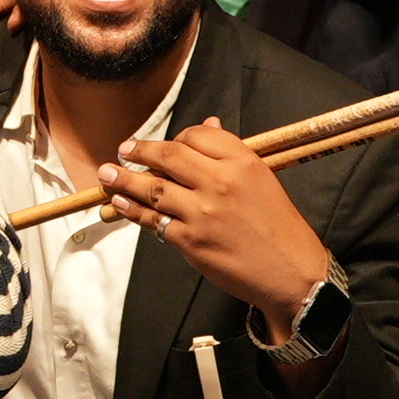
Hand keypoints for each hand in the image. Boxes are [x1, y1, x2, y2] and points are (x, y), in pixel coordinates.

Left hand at [97, 118, 334, 341]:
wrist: (291, 272)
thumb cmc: (279, 227)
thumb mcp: (262, 180)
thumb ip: (230, 154)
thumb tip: (208, 126)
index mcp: (242, 162)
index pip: (197, 136)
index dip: (175, 138)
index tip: (162, 145)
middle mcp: (220, 182)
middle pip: (169, 157)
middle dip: (140, 151)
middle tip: (124, 150)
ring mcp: (202, 212)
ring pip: (153, 188)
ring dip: (124, 180)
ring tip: (106, 174)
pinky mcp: (191, 240)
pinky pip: (154, 220)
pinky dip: (133, 210)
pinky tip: (121, 203)